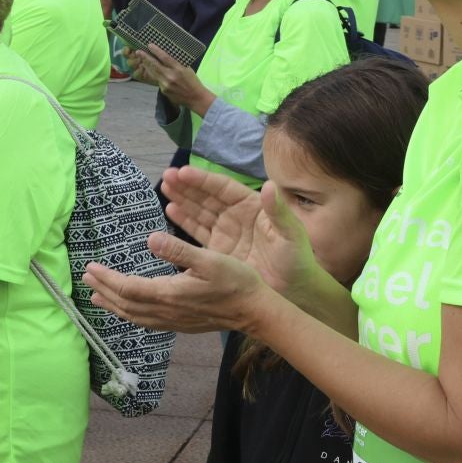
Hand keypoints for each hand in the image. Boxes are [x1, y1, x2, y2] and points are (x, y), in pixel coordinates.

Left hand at [82, 229, 273, 335]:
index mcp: (169, 294)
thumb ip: (178, 249)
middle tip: (85, 279)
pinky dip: (130, 315)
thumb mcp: (210, 259)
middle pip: (125, 304)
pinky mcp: (180, 325)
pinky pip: (146, 322)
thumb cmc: (236, 281)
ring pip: (134, 316)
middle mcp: (166, 311)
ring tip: (96, 297)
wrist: (256, 312)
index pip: (128, 288)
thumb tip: (150, 239)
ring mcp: (173, 321)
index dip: (107, 279)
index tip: (90, 268)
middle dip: (104, 291)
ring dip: (113, 305)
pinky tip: (127, 310)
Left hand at [127, 46, 211, 114]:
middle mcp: (170, 76)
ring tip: (141, 59)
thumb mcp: (187, 69)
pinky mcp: (163, 90)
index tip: (150, 45)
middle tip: (138, 51)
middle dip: (145, 58)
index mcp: (178, 69)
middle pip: (155, 65)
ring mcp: (165, 84)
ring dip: (146, 65)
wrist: (195, 98)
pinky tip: (150, 70)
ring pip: (153, 73)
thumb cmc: (193, 81)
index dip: (156, 51)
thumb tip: (166, 56)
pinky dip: (153, 74)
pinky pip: (156, 80)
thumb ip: (176, 63)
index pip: (165, 58)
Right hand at [162, 170, 326, 302]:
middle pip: (208, 196)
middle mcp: (236, 215)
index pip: (223, 188)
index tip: (184, 172)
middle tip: (167, 175)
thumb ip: (279, 210)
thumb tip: (269, 185)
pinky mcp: (219, 250)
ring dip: (183, 199)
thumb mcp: (291, 233)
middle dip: (187, 186)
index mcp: (252, 206)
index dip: (203, 180)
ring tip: (165, 187)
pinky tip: (171, 209)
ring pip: (200, 211)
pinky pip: (198, 231)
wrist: (294, 290)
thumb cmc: (296, 259)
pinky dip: (184, 220)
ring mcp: (226, 232)